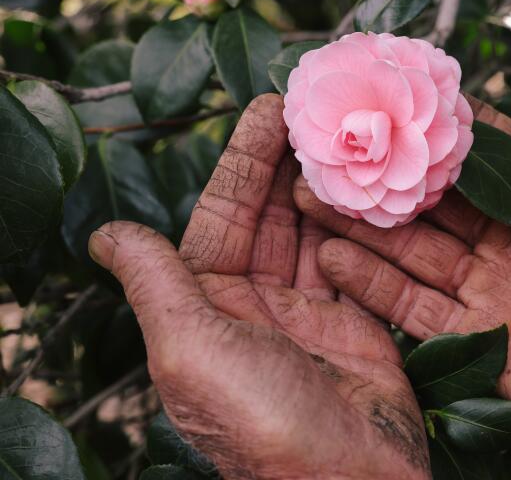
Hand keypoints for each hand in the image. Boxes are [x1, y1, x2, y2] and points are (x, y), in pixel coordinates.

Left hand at [89, 95, 429, 479]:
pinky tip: (367, 185)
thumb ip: (154, 284)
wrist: (349, 475)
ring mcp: (306, 312)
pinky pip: (352, 259)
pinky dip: (359, 222)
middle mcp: (253, 306)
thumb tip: (105, 236)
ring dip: (322, 183)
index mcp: (206, 308)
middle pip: (268, 216)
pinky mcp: (353, 322)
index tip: (265, 110)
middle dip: (285, 161)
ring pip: (310, 231)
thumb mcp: (189, 348)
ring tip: (341, 133)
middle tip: (310, 106)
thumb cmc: (260, 418)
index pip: (221, 217)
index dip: (241, 163)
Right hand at [292, 26, 510, 470]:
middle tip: (333, 147)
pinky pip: (415, 308)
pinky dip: (373, 285)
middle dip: (385, 175)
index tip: (390, 97)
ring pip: (414, 251)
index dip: (442, 127)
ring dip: (364, 226)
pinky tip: (332, 257)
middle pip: (436, 201)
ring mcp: (495, 291)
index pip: (486, 153)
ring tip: (310, 195)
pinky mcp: (479, 339)